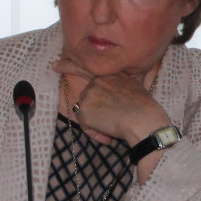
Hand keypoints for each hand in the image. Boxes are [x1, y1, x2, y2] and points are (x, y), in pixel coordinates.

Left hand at [52, 56, 171, 147]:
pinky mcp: (85, 110)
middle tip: (110, 122)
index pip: (83, 67)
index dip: (67, 65)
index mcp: (108, 74)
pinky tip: (110, 134)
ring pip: (86, 114)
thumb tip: (126, 85)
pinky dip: (96, 133)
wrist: (144, 119)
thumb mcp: (136, 84)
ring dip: (97, 124)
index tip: (54, 65)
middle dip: (94, 112)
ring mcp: (89, 94)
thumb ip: (123, 82)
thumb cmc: (145, 106)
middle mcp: (96, 81)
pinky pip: (86, 126)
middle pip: (86, 99)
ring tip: (115, 128)